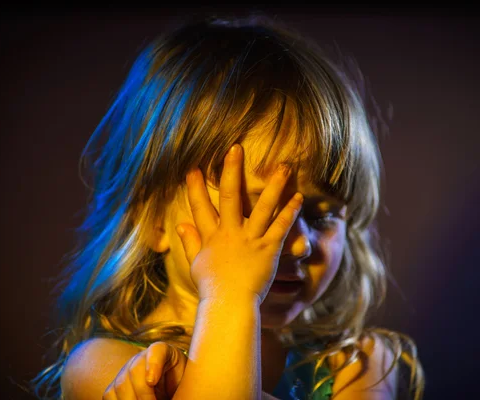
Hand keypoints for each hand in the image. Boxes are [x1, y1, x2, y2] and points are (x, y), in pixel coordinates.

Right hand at [103, 341, 186, 399]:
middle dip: (142, 393)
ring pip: (120, 384)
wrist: (170, 389)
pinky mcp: (116, 386)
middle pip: (135, 370)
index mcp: (165, 352)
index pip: (157, 351)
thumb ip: (180, 385)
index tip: (152, 381)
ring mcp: (126, 370)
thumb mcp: (186, 381)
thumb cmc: (182, 385)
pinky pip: (109, 395)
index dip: (153, 364)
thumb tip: (164, 385)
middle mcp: (142, 358)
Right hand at [176, 143, 303, 302]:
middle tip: (236, 148)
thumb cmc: (212, 287)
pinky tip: (298, 196)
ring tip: (284, 166)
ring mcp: (250, 239)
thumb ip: (190, 242)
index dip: (196, 187)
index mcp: (211, 236)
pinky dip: (289, 211)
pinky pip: (280, 226)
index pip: (201, 207)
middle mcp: (230, 232)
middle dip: (232, 170)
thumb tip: (181, 224)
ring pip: (262, 206)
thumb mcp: (196, 264)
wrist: (229, 305)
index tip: (194, 168)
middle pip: (230, 196)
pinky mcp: (268, 249)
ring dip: (274, 185)